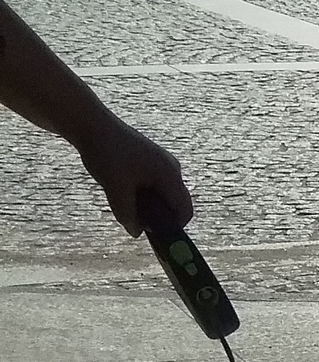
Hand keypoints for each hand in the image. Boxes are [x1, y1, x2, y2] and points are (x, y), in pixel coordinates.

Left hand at [75, 112, 191, 236]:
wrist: (92, 124)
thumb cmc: (106, 154)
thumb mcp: (116, 189)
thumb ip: (128, 214)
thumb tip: (137, 233)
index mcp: (169, 175)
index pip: (183, 211)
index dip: (173, 228)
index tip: (155, 237)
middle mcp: (172, 169)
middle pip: (175, 204)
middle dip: (159, 217)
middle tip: (136, 220)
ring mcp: (163, 163)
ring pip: (163, 195)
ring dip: (149, 205)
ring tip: (125, 202)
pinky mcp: (151, 160)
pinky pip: (155, 185)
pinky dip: (144, 194)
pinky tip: (123, 190)